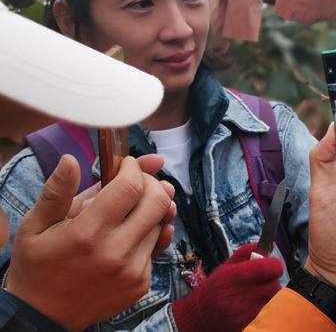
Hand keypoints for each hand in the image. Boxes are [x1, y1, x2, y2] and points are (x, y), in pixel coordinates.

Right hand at [6, 154, 175, 330]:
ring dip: (151, 207)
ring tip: (132, 206)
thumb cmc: (38, 264)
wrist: (44, 315)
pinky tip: (133, 230)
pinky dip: (150, 231)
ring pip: (161, 221)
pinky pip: (158, 245)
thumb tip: (70, 159)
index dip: (134, 168)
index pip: (130, 187)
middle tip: (137, 181)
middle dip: (151, 183)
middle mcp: (115, 252)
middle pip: (157, 201)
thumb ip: (57, 191)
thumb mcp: (36, 226)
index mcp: (87, 233)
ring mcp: (132, 270)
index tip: (127, 164)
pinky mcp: (142, 283)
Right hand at [172, 243, 282, 331]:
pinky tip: (249, 303)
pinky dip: (260, 305)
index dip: (274, 265)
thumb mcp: (225, 267)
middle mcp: (240, 295)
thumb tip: (264, 244)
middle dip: (271, 280)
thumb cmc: (213, 289)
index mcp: (234, 276)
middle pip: (274, 285)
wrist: (198, 318)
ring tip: (254, 292)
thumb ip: (245, 253)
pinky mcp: (246, 324)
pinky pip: (264, 311)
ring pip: (271, 299)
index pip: (269, 268)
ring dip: (267, 293)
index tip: (271, 265)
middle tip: (262, 279)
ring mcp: (244, 312)